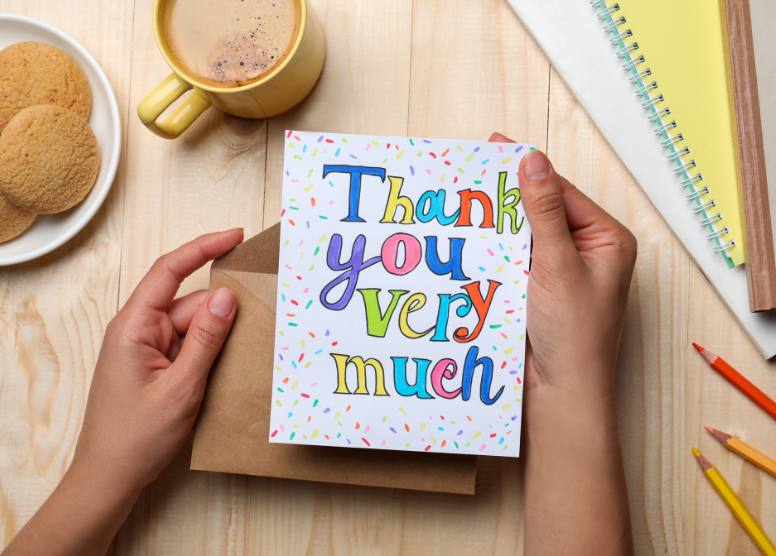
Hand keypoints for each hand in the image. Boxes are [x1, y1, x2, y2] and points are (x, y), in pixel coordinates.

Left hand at [72, 229, 243, 493]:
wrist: (110, 478)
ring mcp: (148, 349)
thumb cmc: (135, 437)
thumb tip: (227, 297)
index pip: (169, 271)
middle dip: (223, 313)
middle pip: (191, 304)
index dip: (202, 248)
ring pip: (195, 328)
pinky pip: (190, 347)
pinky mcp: (156, 365)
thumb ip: (206, 339)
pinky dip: (210, 354)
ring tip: (239, 360)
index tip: (234, 236)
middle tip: (258, 322)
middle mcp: (139, 331)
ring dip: (218, 339)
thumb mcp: (181, 387)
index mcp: (134, 326)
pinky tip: (225, 370)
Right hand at [490, 134, 636, 395]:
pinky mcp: (537, 290)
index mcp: (607, 240)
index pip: (563, 193)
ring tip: (466, 202)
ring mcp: (560, 271)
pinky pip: (514, 258)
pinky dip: (495, 248)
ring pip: (525, 235)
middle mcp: (586, 252)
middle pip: (543, 211)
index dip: (529, 172)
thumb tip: (533, 161)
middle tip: (473, 174)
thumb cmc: (574, 335)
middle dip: (510, 197)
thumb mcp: (558, 265)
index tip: (496, 148)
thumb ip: (544, 212)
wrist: (559, 392)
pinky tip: (472, 238)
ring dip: (499, 224)